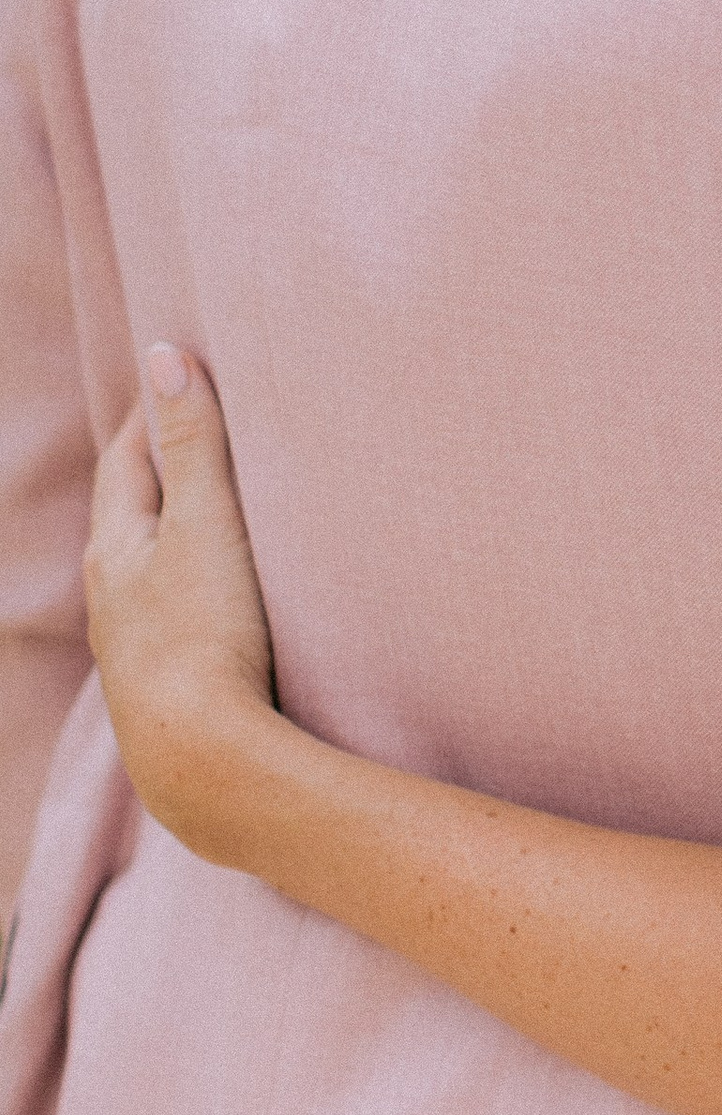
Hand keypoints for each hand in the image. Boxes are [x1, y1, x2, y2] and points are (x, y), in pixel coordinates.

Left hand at [85, 348, 282, 864]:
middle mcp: (111, 595)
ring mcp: (134, 645)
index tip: (178, 378)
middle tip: (191, 432)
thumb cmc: (202, 635)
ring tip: (208, 512)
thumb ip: (193, 443)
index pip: (124, 460)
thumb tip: (164, 355)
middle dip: (156, 471)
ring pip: (147, 568)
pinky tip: (217, 601)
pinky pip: (172, 613)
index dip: (149, 416)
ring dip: (173, 534)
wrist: (200, 759)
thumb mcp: (205, 524)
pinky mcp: (166, 685)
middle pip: (127, 514)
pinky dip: (191, 585)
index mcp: (113, 548)